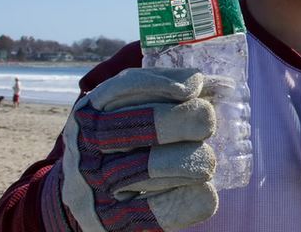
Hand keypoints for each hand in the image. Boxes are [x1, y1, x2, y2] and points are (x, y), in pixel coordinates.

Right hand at [41, 68, 217, 230]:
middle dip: (178, 119)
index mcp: (92, 111)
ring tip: (208, 161)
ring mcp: (93, 184)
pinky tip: (207, 194)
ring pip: (143, 169)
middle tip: (208, 121)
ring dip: (184, 161)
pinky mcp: (106, 220)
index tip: (195, 85)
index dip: (161, 84)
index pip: (123, 88)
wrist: (78, 194)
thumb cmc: (118, 142)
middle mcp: (86, 144)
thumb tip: (222, 85)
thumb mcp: (127, 112)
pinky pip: (147, 212)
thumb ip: (167, 95)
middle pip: (134, 127)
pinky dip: (182, 202)